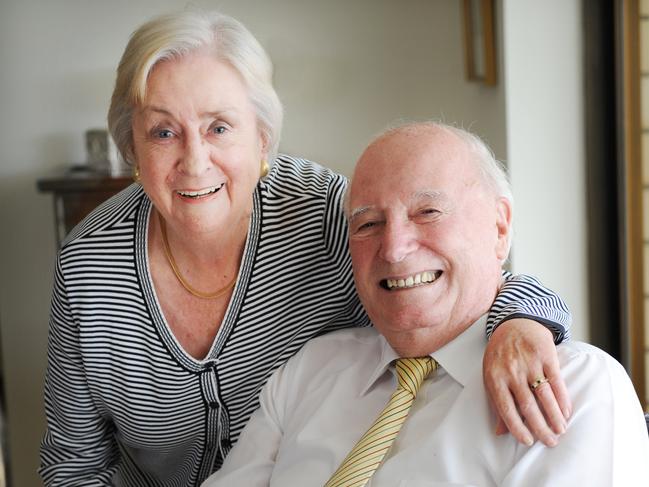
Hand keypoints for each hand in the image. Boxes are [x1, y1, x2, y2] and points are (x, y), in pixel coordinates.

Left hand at [483, 318, 571, 446]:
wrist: (514, 323)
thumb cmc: (501, 354)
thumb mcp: (492, 375)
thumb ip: (497, 402)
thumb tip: (499, 432)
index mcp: (495, 378)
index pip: (505, 409)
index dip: (517, 428)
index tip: (527, 442)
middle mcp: (512, 372)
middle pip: (528, 405)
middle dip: (540, 427)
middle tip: (550, 442)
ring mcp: (529, 363)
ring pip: (544, 395)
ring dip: (555, 416)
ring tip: (560, 430)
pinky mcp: (546, 355)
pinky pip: (556, 381)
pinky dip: (563, 399)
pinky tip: (566, 411)